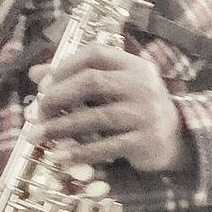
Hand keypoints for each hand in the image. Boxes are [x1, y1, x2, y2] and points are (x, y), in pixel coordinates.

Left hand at [27, 44, 190, 172]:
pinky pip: (107, 147)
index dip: (65, 65)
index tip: (43, 84)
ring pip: (97, 116)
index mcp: (133, 65)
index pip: (95, 54)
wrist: (176, 138)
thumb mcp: (114, 87)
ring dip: (61, 127)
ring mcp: (145, 113)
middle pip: (93, 81)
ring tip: (37, 136)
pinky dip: (80, 153)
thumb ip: (78, 77)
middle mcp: (142, 85)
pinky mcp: (145, 141)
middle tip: (36, 111)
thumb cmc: (137, 108)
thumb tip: (35, 74)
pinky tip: (60, 157)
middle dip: (58, 96)